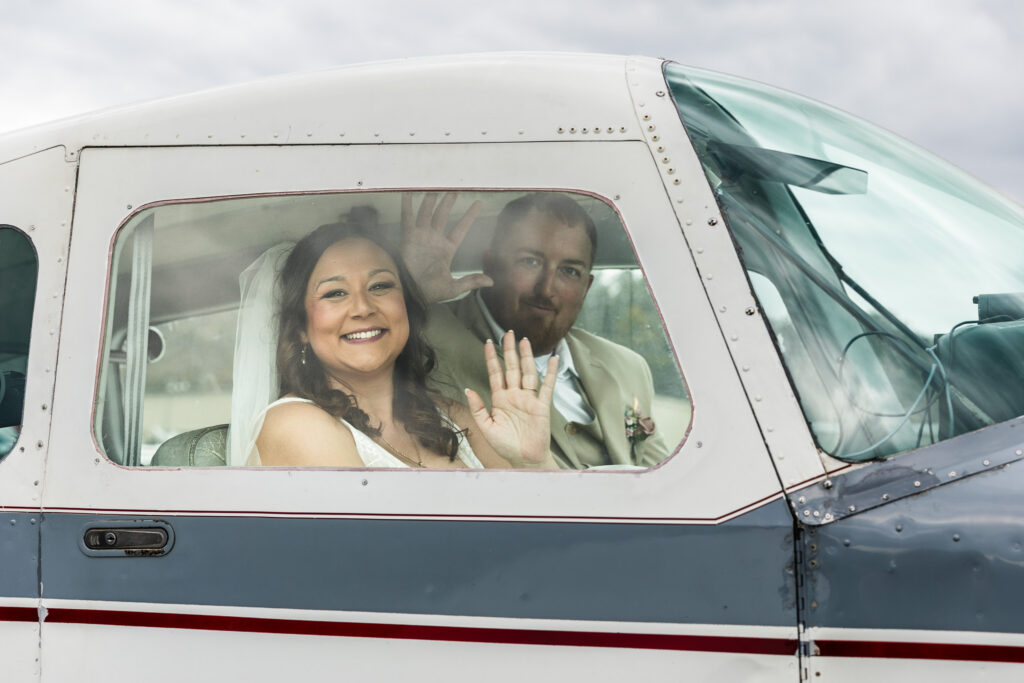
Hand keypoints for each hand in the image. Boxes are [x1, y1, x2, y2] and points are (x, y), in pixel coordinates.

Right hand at [401, 192, 492, 303]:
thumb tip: (491, 282)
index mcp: (447, 249)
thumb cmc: (430, 291)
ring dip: (431, 201)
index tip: (478, 203)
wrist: (411, 293)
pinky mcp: (408, 238)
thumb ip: (471, 281)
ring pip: (427, 213)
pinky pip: (408, 219)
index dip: (469, 216)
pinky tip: (408, 193)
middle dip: (448, 203)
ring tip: (435, 187)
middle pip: (443, 216)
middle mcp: (434, 239)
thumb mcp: (453, 287)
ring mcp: (421, 237)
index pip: (460, 228)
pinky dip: (408, 206)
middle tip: (454, 189)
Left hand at [466, 331, 557, 468]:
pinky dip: (550, 373)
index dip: (492, 358)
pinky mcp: (542, 405)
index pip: (495, 373)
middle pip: (512, 367)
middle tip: (508, 333)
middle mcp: (514, 395)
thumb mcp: (486, 427)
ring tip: (524, 341)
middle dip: (509, 350)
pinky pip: (547, 386)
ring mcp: (529, 399)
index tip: (488, 342)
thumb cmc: (505, 445)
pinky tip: (552, 360)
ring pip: (527, 372)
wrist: (523, 459)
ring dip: (526, 357)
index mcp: (500, 399)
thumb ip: (478, 408)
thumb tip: (468, 389)